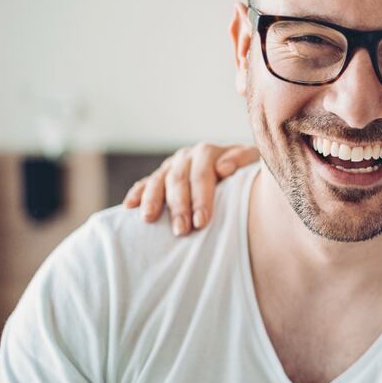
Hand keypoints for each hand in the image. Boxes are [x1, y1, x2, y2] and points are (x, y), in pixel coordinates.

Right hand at [123, 143, 259, 235]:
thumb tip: (224, 168)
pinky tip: (129, 207)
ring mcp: (171, 166)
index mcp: (208, 152)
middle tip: (181, 230)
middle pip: (178, 180)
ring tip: (150, 220)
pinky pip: (144, 183)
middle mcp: (186, 156)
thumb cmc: (246, 171)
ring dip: (153, 201)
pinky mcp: (160, 176)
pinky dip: (136, 194)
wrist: (237, 168)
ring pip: (158, 181)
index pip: (202, 175)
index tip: (202, 222)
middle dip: (179, 207)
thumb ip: (243, 159)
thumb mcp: (252, 161)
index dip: (201, 199)